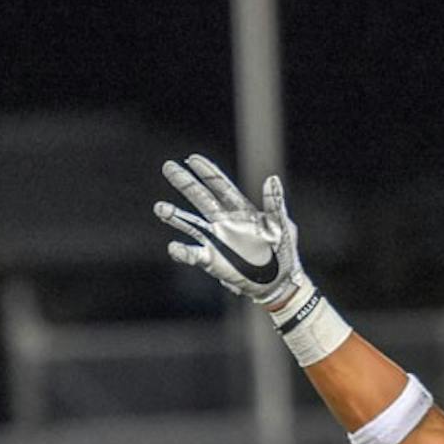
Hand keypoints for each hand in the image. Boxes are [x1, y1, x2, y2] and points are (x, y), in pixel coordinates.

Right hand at [154, 154, 309, 306]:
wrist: (280, 284)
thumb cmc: (284, 254)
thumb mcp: (283, 227)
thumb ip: (275, 204)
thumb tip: (272, 178)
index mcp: (242, 211)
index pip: (221, 187)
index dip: (208, 173)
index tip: (192, 158)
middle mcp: (224, 222)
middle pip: (201, 198)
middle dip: (185, 183)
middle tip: (168, 167)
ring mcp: (216, 240)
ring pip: (190, 223)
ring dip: (174, 216)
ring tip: (159, 208)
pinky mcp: (212, 260)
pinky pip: (193, 254)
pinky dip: (182, 252)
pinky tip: (174, 248)